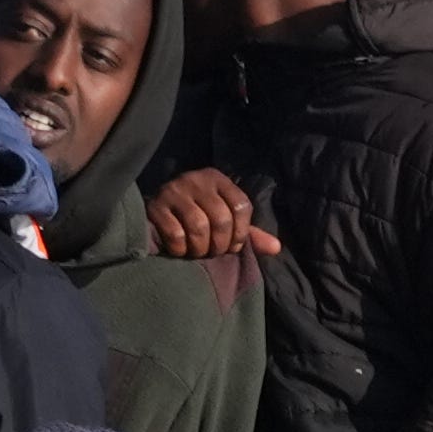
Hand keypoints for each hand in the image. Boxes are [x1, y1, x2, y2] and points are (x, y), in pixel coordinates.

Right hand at [145, 169, 276, 263]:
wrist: (155, 210)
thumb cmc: (197, 215)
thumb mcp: (224, 219)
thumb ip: (249, 233)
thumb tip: (277, 248)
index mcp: (217, 179)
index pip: (241, 206)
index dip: (241, 232)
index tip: (234, 246)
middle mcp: (196, 180)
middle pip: (221, 218)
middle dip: (220, 244)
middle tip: (214, 252)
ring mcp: (174, 190)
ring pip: (198, 226)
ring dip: (200, 248)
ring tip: (198, 252)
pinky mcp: (155, 205)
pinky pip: (175, 233)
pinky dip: (180, 249)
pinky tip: (180, 250)